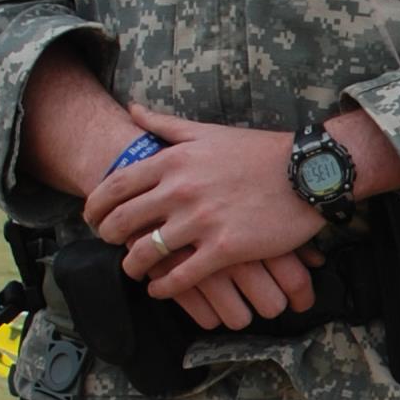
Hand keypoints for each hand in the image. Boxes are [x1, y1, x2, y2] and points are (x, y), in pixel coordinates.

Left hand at [86, 110, 321, 332]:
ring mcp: (202, 221)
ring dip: (132, 266)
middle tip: (110, 244)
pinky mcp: (225, 248)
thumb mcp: (206, 131)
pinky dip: (163, 287)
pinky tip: (159, 289)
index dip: (95, 206)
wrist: (307, 172)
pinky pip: (181, 276)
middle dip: (108, 237)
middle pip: (122, 222)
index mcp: (173, 161)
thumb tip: (131, 109)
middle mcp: (181, 190)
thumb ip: (164, 124)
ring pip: (145, 252)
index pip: (115, 186)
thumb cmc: (258, 151)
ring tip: (134, 270)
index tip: (93, 218)